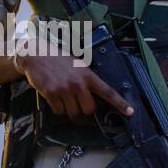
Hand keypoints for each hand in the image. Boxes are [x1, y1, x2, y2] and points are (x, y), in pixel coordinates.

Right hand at [15, 52, 134, 121]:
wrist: (37, 54)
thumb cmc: (58, 59)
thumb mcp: (77, 64)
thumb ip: (86, 80)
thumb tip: (93, 97)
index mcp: (87, 75)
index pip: (108, 91)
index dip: (120, 103)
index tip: (130, 112)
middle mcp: (78, 83)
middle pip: (89, 110)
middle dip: (84, 111)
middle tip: (79, 105)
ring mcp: (64, 89)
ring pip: (73, 113)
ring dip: (70, 111)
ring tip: (65, 99)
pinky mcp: (51, 94)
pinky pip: (59, 111)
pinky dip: (58, 109)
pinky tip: (55, 98)